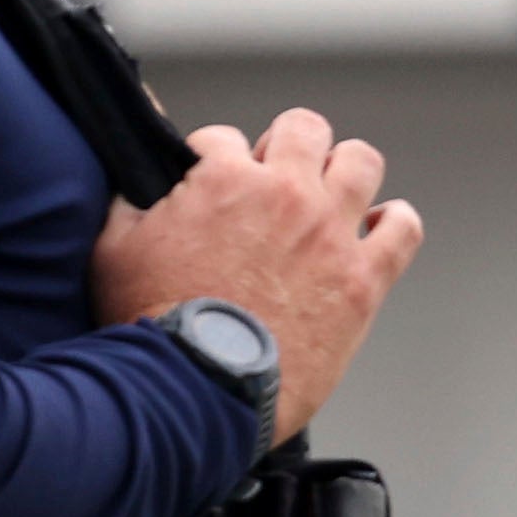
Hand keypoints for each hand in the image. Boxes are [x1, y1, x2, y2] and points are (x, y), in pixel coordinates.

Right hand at [89, 106, 422, 443]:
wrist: (197, 387)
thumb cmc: (153, 326)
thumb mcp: (113, 251)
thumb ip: (128, 206)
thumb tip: (137, 186)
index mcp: (224, 181)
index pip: (222, 139)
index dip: (215, 161)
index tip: (214, 185)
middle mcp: (284, 195)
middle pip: (303, 129)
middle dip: (287, 146)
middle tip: (275, 179)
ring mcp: (329, 234)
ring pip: (360, 162)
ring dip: (345, 170)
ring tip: (332, 193)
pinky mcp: (362, 280)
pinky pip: (402, 230)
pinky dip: (395, 223)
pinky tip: (379, 228)